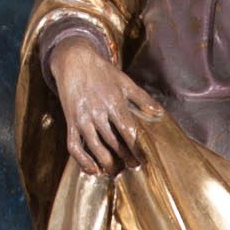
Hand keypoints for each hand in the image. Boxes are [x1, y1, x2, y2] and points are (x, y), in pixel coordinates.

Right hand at [49, 36, 156, 178]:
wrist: (73, 59)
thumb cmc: (101, 71)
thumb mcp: (124, 81)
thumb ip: (142, 98)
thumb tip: (160, 112)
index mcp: (114, 103)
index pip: (129, 132)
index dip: (138, 149)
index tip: (145, 160)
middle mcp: (98, 112)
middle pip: (114, 143)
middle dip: (125, 158)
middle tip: (133, 167)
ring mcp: (82, 118)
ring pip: (95, 148)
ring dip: (107, 163)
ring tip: (116, 171)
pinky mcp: (70, 121)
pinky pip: (74, 145)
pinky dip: (82, 161)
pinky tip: (93, 169)